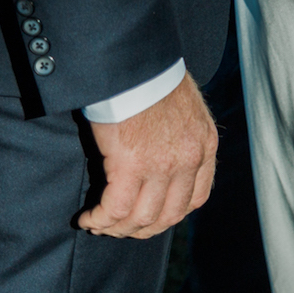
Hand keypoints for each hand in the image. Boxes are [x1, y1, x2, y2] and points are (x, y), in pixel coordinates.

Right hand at [78, 73, 216, 238]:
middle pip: (169, 215)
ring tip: (98, 224)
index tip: (148, 217)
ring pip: (142, 217)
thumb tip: (167, 158)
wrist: (136, 63)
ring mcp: (163, 164)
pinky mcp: (131, 164)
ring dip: (117, 228)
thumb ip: (184, 138)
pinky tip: (88, 218)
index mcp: (205, 146)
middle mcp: (190, 159)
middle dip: (141, 229)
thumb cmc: (153, 80)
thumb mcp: (187, 111)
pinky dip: (100, 220)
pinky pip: (115, 208)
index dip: (170, 215)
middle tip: (118, 228)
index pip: (196, 198)